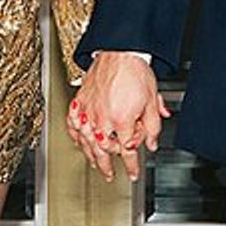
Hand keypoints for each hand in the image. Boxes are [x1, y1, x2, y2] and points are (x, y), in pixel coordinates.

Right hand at [67, 52, 169, 181]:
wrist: (120, 51)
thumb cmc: (135, 71)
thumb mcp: (151, 101)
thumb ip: (152, 126)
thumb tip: (151, 143)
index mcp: (121, 119)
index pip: (127, 150)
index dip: (131, 165)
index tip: (132, 172)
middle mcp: (101, 118)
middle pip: (103, 150)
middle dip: (108, 165)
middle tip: (111, 174)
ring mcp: (88, 110)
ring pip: (86, 141)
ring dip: (91, 156)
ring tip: (95, 164)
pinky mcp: (79, 101)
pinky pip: (73, 124)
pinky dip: (75, 136)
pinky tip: (79, 141)